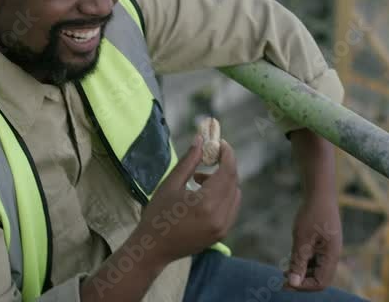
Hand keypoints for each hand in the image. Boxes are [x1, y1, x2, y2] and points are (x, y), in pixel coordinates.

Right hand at [135, 135, 240, 263]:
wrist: (153, 249)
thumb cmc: (157, 214)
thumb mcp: (170, 184)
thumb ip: (189, 161)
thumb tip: (201, 139)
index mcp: (207, 203)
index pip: (228, 172)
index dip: (227, 154)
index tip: (221, 143)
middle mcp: (220, 216)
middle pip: (233, 182)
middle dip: (225, 166)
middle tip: (211, 156)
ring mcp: (223, 228)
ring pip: (235, 195)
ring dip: (224, 181)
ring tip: (199, 179)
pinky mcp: (221, 234)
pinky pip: (231, 208)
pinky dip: (224, 196)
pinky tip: (204, 194)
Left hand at [285, 191, 341, 290]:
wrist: (319, 193)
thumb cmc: (311, 213)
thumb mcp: (301, 239)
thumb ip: (298, 262)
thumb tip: (293, 283)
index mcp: (331, 256)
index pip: (320, 282)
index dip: (304, 286)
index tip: (286, 283)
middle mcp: (332, 255)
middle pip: (319, 278)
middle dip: (302, 282)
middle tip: (282, 281)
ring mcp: (329, 249)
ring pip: (316, 270)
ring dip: (301, 273)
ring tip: (284, 272)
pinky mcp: (323, 244)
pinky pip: (315, 260)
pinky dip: (303, 263)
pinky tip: (291, 260)